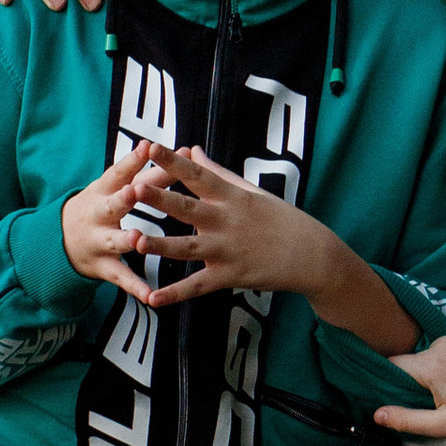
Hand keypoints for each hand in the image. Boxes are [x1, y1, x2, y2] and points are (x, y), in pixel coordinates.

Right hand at [60, 141, 168, 307]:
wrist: (58, 241)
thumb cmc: (100, 206)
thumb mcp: (112, 187)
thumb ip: (146, 173)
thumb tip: (181, 152)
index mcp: (104, 190)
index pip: (119, 172)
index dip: (133, 160)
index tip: (148, 147)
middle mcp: (99, 214)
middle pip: (113, 204)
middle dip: (124, 198)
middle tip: (134, 191)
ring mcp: (99, 242)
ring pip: (114, 241)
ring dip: (126, 240)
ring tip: (137, 239)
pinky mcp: (103, 267)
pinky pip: (121, 278)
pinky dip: (136, 287)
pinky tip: (151, 296)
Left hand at [139, 147, 417, 352]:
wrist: (312, 255)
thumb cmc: (281, 219)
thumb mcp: (252, 191)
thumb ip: (217, 172)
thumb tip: (192, 150)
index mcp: (231, 197)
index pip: (198, 175)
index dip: (174, 161)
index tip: (151, 147)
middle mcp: (226, 221)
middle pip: (187, 209)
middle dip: (160, 199)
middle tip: (134, 189)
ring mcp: (227, 250)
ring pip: (188, 248)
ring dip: (160, 246)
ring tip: (135, 242)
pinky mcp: (230, 276)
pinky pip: (198, 286)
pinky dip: (176, 293)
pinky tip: (153, 299)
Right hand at [370, 334, 445, 445]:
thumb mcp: (443, 426)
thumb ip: (406, 419)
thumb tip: (376, 414)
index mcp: (433, 365)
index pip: (393, 364)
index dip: (389, 380)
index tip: (394, 396)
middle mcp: (443, 344)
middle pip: (412, 360)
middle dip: (413, 378)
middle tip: (431, 401)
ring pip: (429, 353)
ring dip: (431, 369)